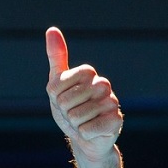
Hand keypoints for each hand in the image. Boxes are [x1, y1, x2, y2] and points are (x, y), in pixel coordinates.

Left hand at [45, 26, 121, 162]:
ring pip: (77, 116)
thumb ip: (57, 58)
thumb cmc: (70, 109)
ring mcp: (112, 103)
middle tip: (73, 113)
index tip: (64, 98)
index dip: (57, 95)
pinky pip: (88, 129)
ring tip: (83, 122)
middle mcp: (103, 85)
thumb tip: (52, 30)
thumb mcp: (58, 85)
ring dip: (75, 124)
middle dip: (65, 111)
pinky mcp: (116, 121)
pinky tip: (92, 132)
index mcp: (89, 74)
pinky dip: (84, 134)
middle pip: (67, 100)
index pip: (60, 83)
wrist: (84, 138)